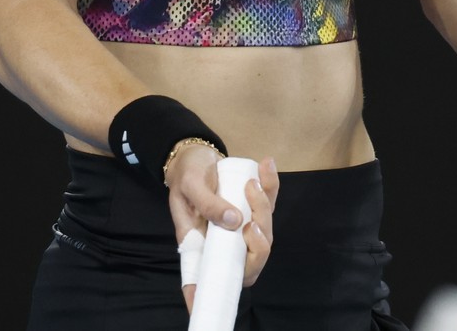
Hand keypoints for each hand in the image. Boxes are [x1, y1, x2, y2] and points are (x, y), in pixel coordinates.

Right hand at [167, 146, 280, 308]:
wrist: (193, 156)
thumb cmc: (185, 176)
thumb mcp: (189, 187)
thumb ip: (208, 205)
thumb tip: (235, 221)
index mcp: (205, 246)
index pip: (216, 277)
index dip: (218, 291)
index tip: (209, 300)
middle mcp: (227, 242)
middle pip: (253, 256)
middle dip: (260, 237)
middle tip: (250, 214)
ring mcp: (243, 225)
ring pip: (266, 230)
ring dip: (264, 206)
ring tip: (251, 182)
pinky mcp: (254, 206)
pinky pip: (270, 201)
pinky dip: (272, 184)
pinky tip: (266, 164)